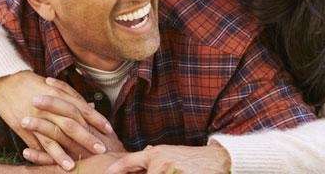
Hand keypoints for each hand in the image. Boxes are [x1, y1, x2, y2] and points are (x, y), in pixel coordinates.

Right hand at [0, 72, 113, 170]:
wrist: (4, 81)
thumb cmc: (31, 83)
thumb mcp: (53, 86)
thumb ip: (71, 96)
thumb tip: (90, 105)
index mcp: (58, 94)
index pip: (82, 109)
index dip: (96, 120)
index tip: (109, 130)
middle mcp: (48, 107)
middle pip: (71, 125)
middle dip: (86, 139)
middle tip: (101, 150)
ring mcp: (35, 118)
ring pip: (51, 138)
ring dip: (63, 153)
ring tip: (73, 166)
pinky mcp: (22, 127)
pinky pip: (35, 144)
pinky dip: (43, 154)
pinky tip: (51, 163)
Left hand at [104, 142, 230, 173]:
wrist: (216, 160)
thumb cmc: (192, 158)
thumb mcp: (169, 152)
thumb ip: (153, 156)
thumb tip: (143, 155)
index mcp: (155, 155)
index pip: (128, 162)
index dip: (116, 169)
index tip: (107, 173)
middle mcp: (159, 164)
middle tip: (137, 172)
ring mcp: (168, 172)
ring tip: (166, 171)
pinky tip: (172, 173)